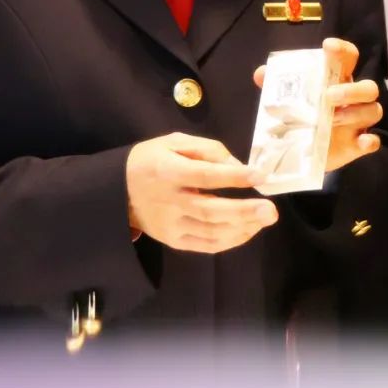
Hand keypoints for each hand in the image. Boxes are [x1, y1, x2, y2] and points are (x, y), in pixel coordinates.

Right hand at [126, 133, 278, 253]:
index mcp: (168, 172)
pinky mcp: (173, 240)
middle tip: (271, 210)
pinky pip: (205, 245)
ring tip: (265, 219)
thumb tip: (238, 165)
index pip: (204, 176)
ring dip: (242, 227)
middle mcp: (169, 202)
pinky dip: (230, 241)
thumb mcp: (174, 142)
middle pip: (211, 210)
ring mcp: (170, 225)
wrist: (116, 190)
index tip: (259, 176)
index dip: (233, 177)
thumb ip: (207, 150)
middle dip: (244, 212)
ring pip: (211, 231)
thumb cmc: (151, 160)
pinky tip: (248, 231)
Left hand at [253, 38, 382, 172]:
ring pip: (373, 111)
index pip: (349, 58)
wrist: (300, 153)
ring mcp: (357, 123)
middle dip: (351, 90)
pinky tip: (361, 142)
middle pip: (369, 87)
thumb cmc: (299, 118)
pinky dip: (370, 141)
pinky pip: (373, 141)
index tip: (328, 47)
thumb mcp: (286, 101)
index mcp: (337, 81)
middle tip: (328, 96)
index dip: (342, 50)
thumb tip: (261, 73)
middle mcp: (352, 100)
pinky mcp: (357, 145)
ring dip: (355, 113)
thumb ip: (275, 87)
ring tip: (332, 119)